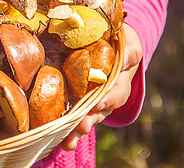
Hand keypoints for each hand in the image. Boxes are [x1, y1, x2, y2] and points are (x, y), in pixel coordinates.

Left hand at [60, 23, 142, 150]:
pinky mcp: (75, 99)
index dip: (108, 99)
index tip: (98, 105)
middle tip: (81, 127)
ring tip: (68, 143)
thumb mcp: (127, 42)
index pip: (117, 92)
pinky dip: (64, 127)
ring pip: (86, 118)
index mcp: (121, 79)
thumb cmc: (117, 40)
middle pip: (100, 111)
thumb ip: (126, 49)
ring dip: (76, 131)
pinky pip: (70, 114)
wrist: (107, 41)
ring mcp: (91, 99)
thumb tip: (122, 55)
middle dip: (90, 120)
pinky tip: (56, 139)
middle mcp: (107, 93)